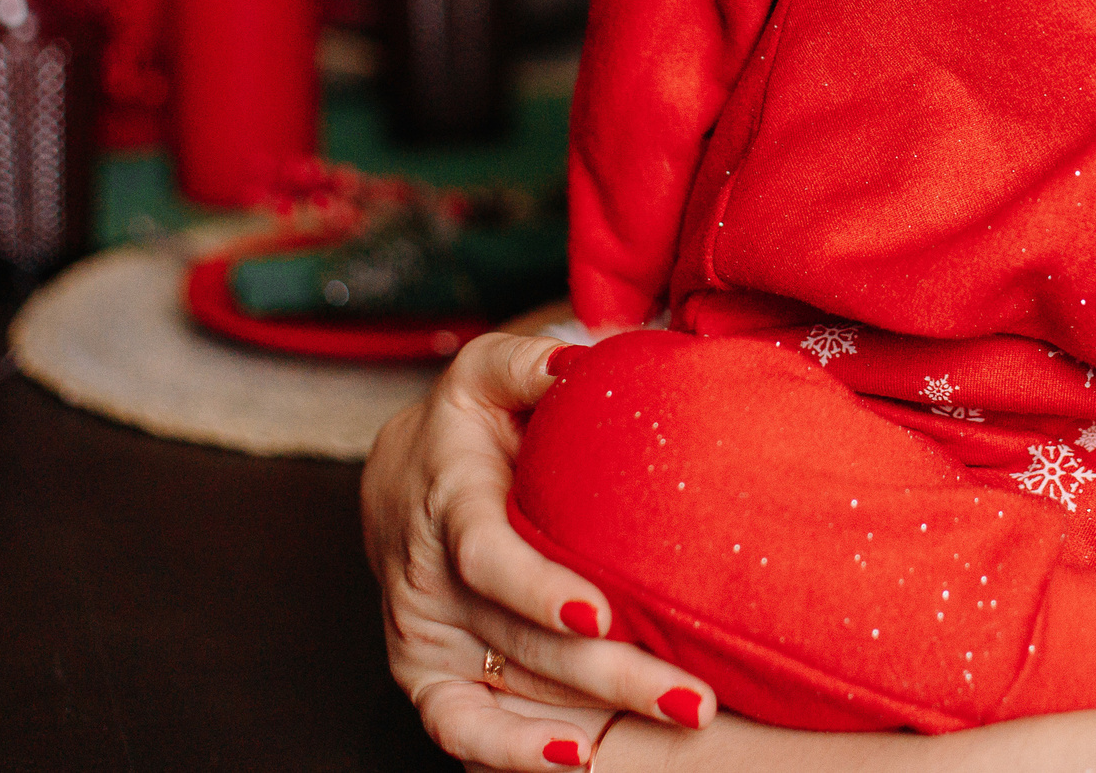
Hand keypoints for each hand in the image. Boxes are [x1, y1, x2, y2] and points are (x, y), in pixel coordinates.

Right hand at [363, 330, 715, 770]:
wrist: (401, 480)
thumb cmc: (468, 425)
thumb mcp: (486, 376)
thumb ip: (525, 364)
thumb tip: (575, 362)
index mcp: (448, 505)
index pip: (487, 557)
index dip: (537, 589)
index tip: (600, 612)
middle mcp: (430, 582)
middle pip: (522, 642)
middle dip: (611, 672)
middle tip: (694, 694)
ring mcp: (429, 637)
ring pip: (510, 691)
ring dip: (594, 715)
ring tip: (681, 717)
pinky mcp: (430, 676)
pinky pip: (461, 731)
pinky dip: (513, 754)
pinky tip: (583, 759)